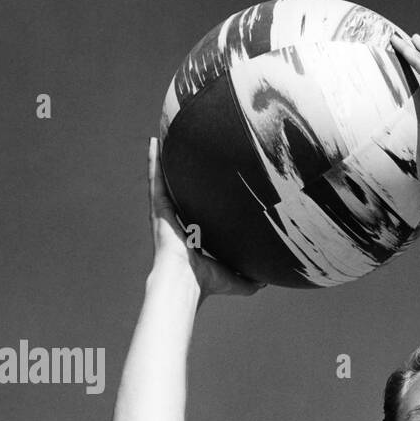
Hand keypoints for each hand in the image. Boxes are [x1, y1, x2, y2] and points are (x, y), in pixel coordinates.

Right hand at [147, 136, 263, 300]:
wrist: (187, 283)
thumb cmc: (207, 283)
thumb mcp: (234, 279)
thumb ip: (249, 279)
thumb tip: (266, 281)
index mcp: (192, 233)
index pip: (196, 210)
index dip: (200, 197)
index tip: (206, 183)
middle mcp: (178, 221)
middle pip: (179, 190)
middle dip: (179, 172)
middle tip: (184, 150)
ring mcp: (166, 213)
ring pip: (165, 180)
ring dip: (163, 160)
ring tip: (163, 137)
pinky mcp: (159, 209)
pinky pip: (156, 180)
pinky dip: (153, 162)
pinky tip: (153, 142)